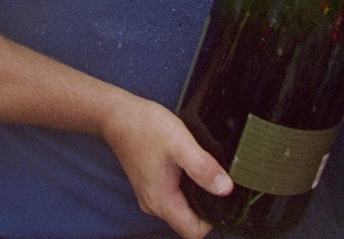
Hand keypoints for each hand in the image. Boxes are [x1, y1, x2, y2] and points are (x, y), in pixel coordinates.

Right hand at [100, 94, 228, 238]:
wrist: (118, 116)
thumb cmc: (145, 127)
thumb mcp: (180, 143)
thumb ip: (203, 167)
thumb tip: (226, 188)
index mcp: (162, 201)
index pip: (194, 232)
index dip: (213, 219)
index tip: (222, 196)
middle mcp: (153, 206)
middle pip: (188, 222)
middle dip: (206, 206)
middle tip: (215, 179)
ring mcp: (149, 197)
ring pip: (181, 210)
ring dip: (195, 196)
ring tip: (202, 170)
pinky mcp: (148, 186)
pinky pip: (172, 198)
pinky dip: (184, 188)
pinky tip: (187, 167)